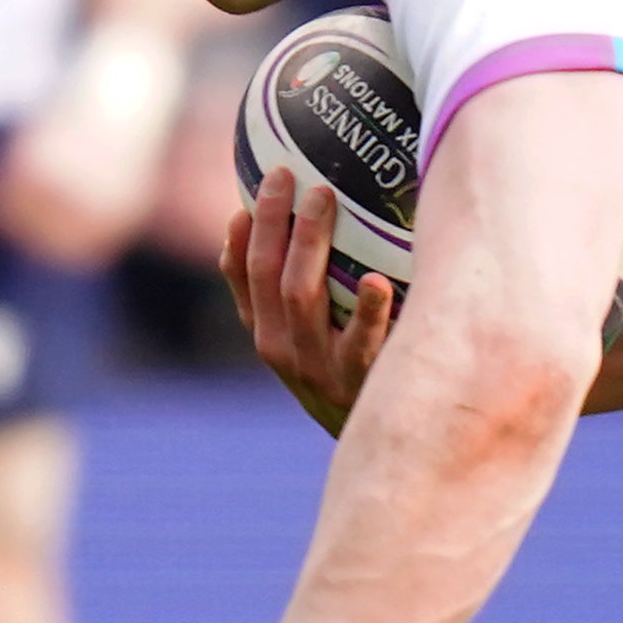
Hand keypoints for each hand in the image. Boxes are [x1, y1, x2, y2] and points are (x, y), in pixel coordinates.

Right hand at [222, 169, 396, 429]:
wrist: (382, 448)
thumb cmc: (353, 375)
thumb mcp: (316, 341)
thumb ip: (306, 291)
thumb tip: (317, 215)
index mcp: (266, 335)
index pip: (240, 277)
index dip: (241, 234)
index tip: (250, 192)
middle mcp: (282, 350)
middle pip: (267, 274)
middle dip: (274, 219)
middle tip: (290, 173)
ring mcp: (317, 367)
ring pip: (301, 296)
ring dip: (308, 242)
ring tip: (324, 199)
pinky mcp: (359, 382)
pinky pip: (362, 339)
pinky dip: (367, 309)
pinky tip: (376, 280)